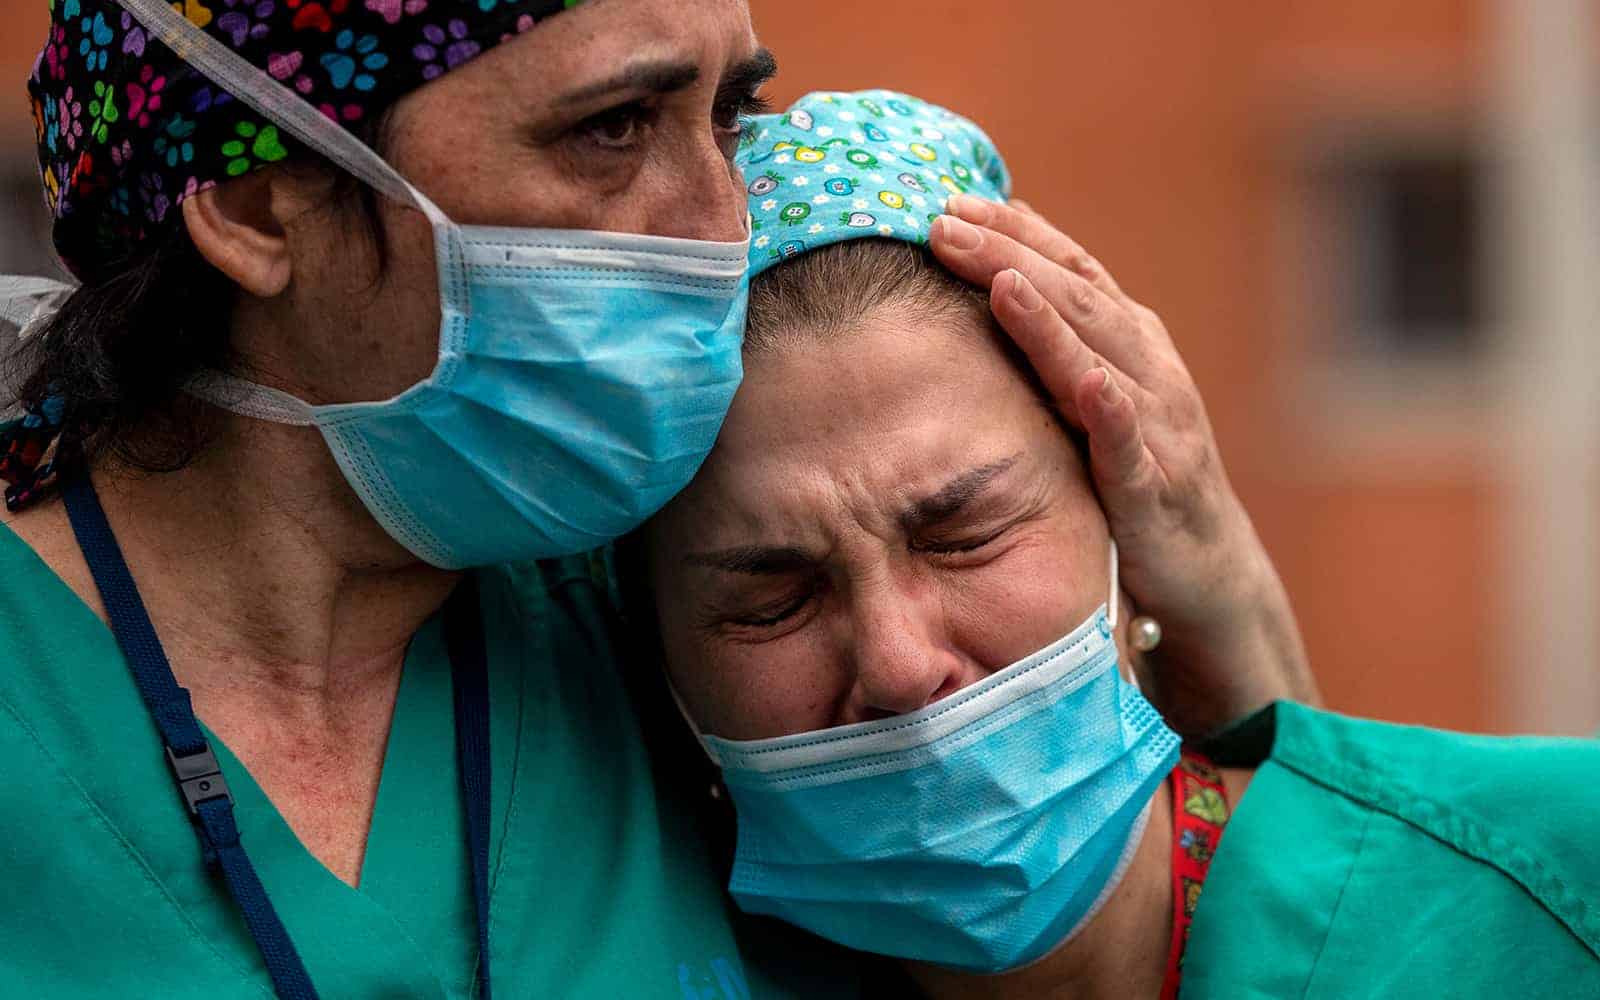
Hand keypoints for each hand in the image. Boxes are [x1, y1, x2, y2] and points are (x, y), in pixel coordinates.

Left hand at [929, 194, 1316, 734]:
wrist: (1204, 576)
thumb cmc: (1134, 482)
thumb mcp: (1089, 403)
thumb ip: (1051, 348)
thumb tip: (989, 285)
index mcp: (1126, 344)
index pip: (1068, 269)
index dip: (1014, 230)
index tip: (949, 199)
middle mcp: (1148, 369)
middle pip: (1075, 296)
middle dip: (1010, 254)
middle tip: (943, 221)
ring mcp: (1158, 425)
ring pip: (1102, 355)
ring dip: (1052, 315)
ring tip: (1001, 279)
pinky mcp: (1156, 489)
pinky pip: (1132, 444)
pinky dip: (1112, 409)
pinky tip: (1087, 383)